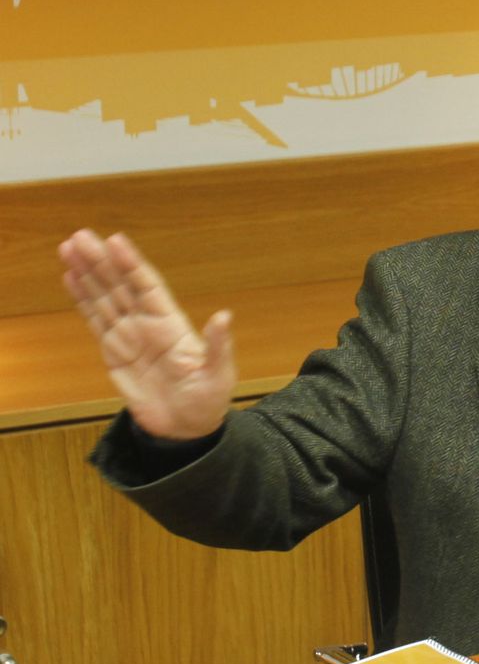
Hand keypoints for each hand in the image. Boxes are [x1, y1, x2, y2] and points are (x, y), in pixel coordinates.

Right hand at [59, 230, 235, 440]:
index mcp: (172, 325)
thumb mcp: (219, 374)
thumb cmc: (207, 399)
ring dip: (87, 273)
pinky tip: (71, 278)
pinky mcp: (113, 352)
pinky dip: (82, 299)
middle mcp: (148, 324)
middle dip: (102, 261)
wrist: (186, 427)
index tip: (116, 241)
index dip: (132, 264)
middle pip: (121, 286)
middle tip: (80, 236)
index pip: (148, 287)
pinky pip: (95, 320)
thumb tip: (224, 316)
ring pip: (104, 297)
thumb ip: (218, 346)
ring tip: (69, 247)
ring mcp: (129, 336)